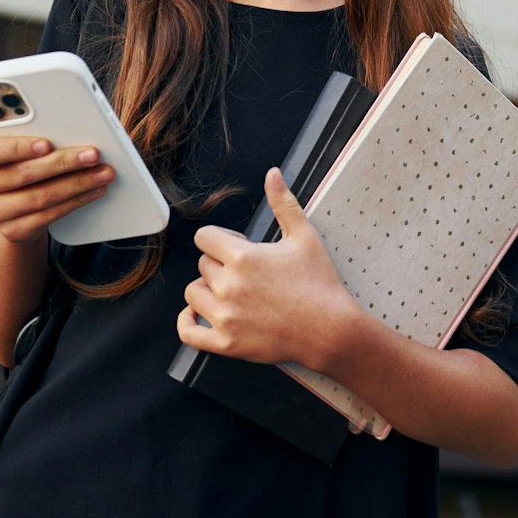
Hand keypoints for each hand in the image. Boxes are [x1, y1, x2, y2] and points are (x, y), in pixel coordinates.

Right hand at [0, 133, 116, 243]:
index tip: (47, 144)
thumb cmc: (16, 160)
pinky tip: (93, 191)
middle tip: (93, 154)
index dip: (19, 148)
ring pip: (40, 197)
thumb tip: (70, 128)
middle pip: (24, 175)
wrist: (8, 202)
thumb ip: (28, 134)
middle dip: (63, 163)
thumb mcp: (13, 143)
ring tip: (103, 173)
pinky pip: (48, 216)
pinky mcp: (11, 231)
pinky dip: (76, 201)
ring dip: (77, 184)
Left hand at [176, 166, 361, 368]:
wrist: (330, 329)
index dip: (221, 240)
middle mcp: (228, 286)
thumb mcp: (303, 236)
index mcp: (243, 257)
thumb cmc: (319, 284)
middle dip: (220, 265)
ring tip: (232, 293)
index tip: (238, 248)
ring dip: (207, 290)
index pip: (204, 238)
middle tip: (247, 273)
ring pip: (193, 294)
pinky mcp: (226, 343)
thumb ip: (283, 202)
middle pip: (202, 265)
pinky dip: (187, 322)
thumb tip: (272, 174)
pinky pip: (189, 332)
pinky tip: (196, 314)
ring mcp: (225, 317)